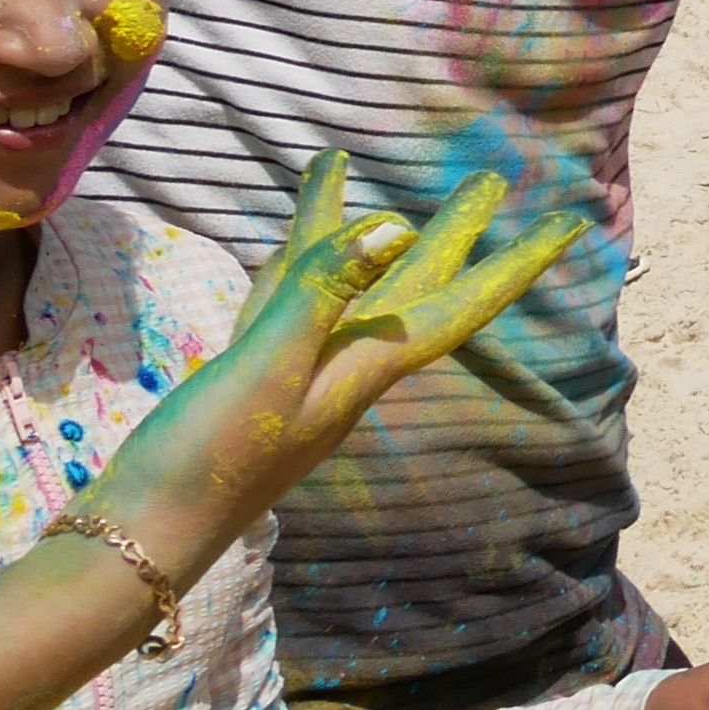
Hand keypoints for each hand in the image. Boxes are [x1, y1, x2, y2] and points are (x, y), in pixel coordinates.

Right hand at [89, 151, 580, 578]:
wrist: (136, 544)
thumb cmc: (206, 463)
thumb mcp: (268, 368)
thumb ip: (324, 293)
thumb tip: (396, 227)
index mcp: (363, 368)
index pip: (459, 304)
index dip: (516, 263)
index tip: (572, 225)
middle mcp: (342, 370)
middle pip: (412, 284)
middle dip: (452, 231)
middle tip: (490, 178)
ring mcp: (294, 377)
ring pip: (342, 286)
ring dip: (356, 231)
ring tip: (344, 165)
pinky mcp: (246, 383)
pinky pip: (284, 305)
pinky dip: (292, 267)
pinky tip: (287, 245)